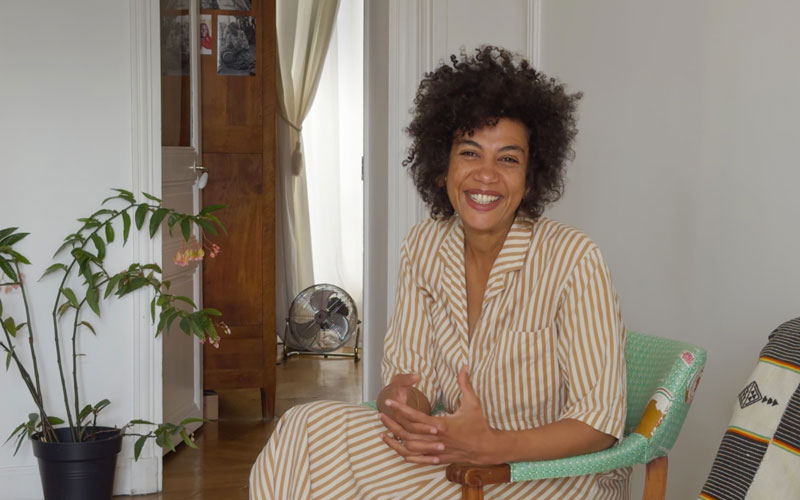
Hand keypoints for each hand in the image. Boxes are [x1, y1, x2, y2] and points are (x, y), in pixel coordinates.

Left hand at [381, 366, 499, 464]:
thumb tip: (464, 366)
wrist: (486, 448)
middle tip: (380, 415)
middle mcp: (437, 439)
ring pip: (409, 447)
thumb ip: (465, 384)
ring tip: (382, 432)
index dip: (400, 408)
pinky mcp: (438, 459)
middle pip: (408, 432)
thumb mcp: (472, 402)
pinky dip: (404, 454)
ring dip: (395, 440)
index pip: (416, 416)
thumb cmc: (479, 424)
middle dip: (392, 423)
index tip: (389, 402)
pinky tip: (396, 448)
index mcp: (443, 424)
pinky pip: (417, 459)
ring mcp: (436, 451)